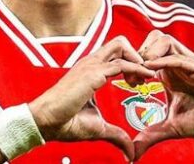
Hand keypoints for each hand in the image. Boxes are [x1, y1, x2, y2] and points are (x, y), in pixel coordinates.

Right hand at [29, 36, 154, 160]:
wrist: (46, 122)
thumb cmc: (65, 122)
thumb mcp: (98, 126)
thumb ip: (116, 134)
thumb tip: (129, 151)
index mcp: (90, 71)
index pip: (115, 55)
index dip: (131, 64)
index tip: (139, 82)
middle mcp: (91, 63)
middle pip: (120, 43)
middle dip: (137, 55)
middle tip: (144, 76)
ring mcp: (91, 65)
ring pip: (122, 45)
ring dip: (139, 59)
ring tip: (145, 78)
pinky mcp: (93, 73)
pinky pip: (121, 63)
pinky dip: (138, 67)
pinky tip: (147, 76)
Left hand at [133, 31, 193, 158]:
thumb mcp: (173, 128)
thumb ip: (152, 136)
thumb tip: (132, 155)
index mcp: (170, 73)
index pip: (147, 53)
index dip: (133, 63)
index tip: (129, 83)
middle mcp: (178, 64)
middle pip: (153, 39)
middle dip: (138, 53)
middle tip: (134, 76)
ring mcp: (191, 63)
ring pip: (164, 40)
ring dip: (149, 53)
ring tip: (142, 73)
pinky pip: (180, 57)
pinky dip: (163, 60)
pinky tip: (151, 71)